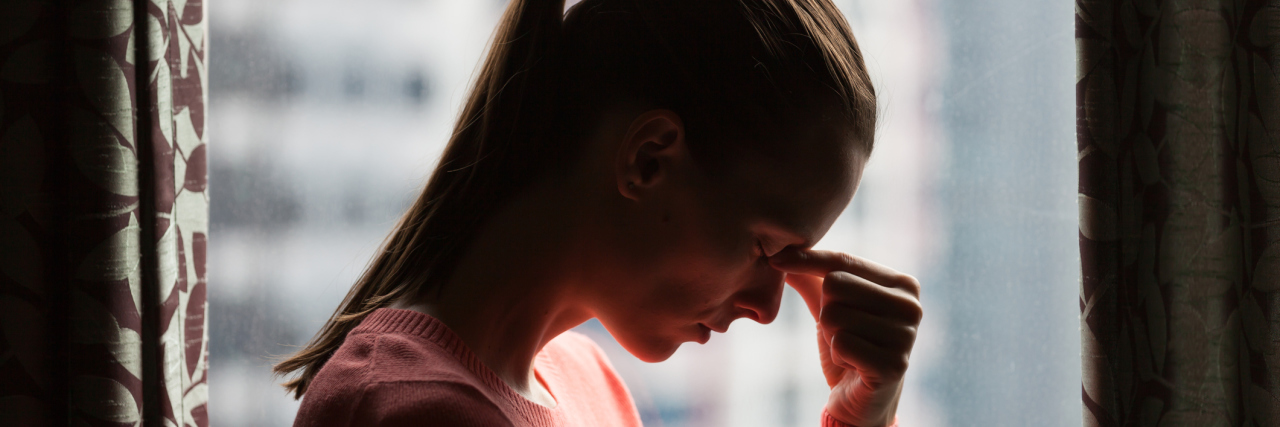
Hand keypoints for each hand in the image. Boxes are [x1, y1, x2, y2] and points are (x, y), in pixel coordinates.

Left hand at [769, 248, 921, 426]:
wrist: (862, 397)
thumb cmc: (850, 345)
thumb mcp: (831, 306)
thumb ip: (812, 278)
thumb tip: (779, 251)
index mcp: (903, 284)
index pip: (843, 261)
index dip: (807, 258)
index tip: (775, 258)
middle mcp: (912, 306)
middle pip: (836, 284)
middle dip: (826, 309)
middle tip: (843, 331)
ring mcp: (906, 336)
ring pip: (834, 315)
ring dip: (832, 335)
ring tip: (851, 348)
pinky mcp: (894, 365)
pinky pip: (840, 343)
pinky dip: (838, 355)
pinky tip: (853, 364)